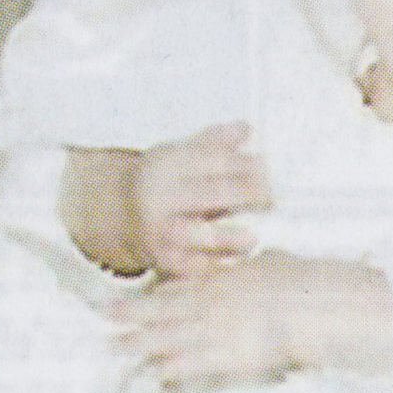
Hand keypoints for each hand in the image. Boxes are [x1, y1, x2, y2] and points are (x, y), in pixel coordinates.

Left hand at [114, 252, 392, 388]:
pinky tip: (154, 372)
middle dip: (132, 313)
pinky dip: (173, 367)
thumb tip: (263, 257)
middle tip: (103, 315)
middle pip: (165, 309)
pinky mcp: (230, 354)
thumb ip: (257, 264)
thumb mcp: (274, 263)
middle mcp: (211, 302)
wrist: (314, 302)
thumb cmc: (300, 281)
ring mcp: (217, 328)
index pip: (179, 287)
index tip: (127, 297)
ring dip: (141, 341)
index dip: (151, 294)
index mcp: (221, 279)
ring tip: (114, 346)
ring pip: (171, 335)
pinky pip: (196, 362)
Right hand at [132, 124, 267, 277]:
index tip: (267, 169)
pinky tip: (233, 262)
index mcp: (167, 165)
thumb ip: (214, 142)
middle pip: (212, 194)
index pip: (214, 160)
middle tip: (271, 200)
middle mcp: (161, 196)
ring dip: (229, 238)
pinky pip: (193, 265)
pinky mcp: (163, 260)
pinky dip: (214, 265)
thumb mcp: (180, 154)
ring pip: (199, 234)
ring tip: (252, 239)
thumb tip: (245, 128)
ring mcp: (161, 229)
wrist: (121, 213)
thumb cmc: (162, 182)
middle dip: (247, 197)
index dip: (246, 165)